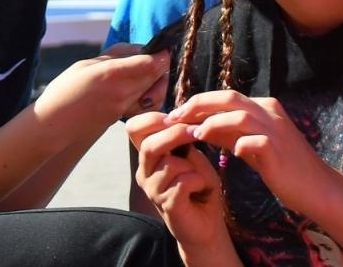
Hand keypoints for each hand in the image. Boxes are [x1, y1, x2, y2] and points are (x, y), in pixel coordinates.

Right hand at [37, 46, 169, 129]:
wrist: (52, 125)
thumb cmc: (64, 91)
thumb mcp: (86, 64)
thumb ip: (114, 56)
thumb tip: (138, 50)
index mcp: (113, 74)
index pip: (152, 63)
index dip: (161, 54)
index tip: (160, 47)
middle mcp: (123, 92)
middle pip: (157, 78)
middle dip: (161, 66)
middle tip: (155, 57)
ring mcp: (125, 108)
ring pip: (155, 92)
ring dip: (157, 82)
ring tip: (146, 73)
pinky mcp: (123, 118)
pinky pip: (145, 104)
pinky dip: (149, 95)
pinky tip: (137, 88)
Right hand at [126, 111, 240, 263]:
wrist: (207, 223)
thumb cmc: (199, 185)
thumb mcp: (192, 155)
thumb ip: (182, 139)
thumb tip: (180, 120)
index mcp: (148, 156)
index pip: (134, 127)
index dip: (154, 118)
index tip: (178, 119)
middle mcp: (144, 172)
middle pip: (150, 144)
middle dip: (177, 135)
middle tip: (197, 134)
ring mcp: (152, 190)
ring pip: (169, 164)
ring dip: (192, 165)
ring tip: (198, 176)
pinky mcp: (166, 205)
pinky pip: (183, 182)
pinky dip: (198, 180)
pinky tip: (199, 188)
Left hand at [165, 90, 320, 208]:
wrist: (317, 188)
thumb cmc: (283, 167)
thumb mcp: (252, 145)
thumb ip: (229, 133)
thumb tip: (200, 126)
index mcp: (263, 107)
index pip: (225, 97)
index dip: (198, 103)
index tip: (176, 114)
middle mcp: (269, 112)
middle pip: (229, 98)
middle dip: (198, 105)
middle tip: (175, 118)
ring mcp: (276, 130)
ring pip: (240, 116)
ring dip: (213, 123)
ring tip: (196, 135)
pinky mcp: (279, 151)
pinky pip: (256, 142)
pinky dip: (240, 144)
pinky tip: (230, 154)